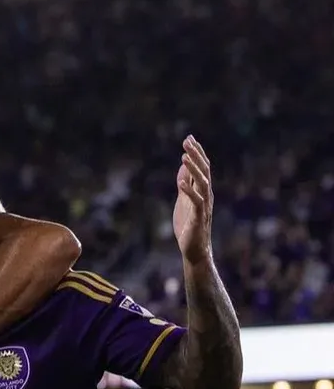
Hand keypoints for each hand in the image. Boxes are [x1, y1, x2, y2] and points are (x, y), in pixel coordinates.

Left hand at [174, 136, 213, 263]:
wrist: (194, 250)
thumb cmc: (189, 227)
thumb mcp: (183, 202)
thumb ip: (184, 185)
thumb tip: (182, 168)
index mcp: (202, 191)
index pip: (202, 167)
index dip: (197, 152)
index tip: (189, 138)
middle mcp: (206, 196)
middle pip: (204, 171)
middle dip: (196, 155)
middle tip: (187, 141)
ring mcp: (204, 206)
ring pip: (202, 183)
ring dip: (194, 169)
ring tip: (184, 156)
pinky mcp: (199, 217)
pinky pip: (196, 201)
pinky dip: (188, 190)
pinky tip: (180, 181)